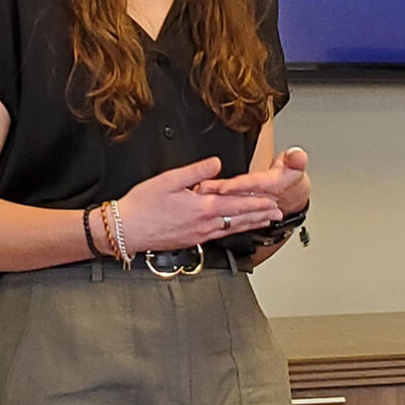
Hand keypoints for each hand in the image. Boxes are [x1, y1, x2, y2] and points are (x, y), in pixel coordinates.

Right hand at [115, 156, 282, 252]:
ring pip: (231, 229)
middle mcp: (204, 224)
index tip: (272, 200)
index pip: (237, 204)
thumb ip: (196, 171)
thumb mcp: (169, 179)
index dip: (257, 202)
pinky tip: (235, 229)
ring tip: (264, 222)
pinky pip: (219, 235)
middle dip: (260, 215)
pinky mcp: (190, 241)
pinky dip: (233, 231)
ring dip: (250, 224)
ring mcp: (198, 235)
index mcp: (201, 207)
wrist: (126, 230)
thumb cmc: (142, 205)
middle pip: (239, 219)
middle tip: (277, 213)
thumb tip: (216, 164)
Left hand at [195, 147, 309, 219]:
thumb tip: (298, 156)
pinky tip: (205, 201)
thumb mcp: (296, 165)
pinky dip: (218, 205)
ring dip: (215, 199)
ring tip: (198, 193)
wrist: (294, 194)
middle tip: (200, 188)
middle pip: (236, 195)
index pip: (251, 186)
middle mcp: (258, 197)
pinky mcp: (244, 207)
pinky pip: (231, 208)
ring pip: (231, 203)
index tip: (221, 186)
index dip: (236, 186)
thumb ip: (296, 159)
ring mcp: (250, 203)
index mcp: (269, 186)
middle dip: (217, 193)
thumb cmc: (291, 177)